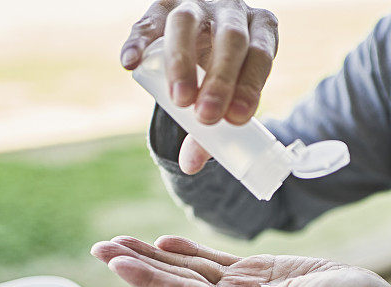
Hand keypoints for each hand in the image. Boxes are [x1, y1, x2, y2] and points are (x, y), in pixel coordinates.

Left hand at [91, 236, 390, 286]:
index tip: (115, 259)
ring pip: (189, 269)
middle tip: (100, 248)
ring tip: (120, 243)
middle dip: (137, 264)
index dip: (148, 277)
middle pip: (175, 281)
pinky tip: (166, 244)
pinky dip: (188, 252)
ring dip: (154, 256)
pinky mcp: (256, 274)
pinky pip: (213, 261)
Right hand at [121, 0, 278, 173]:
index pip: (260, 55)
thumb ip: (212, 129)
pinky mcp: (163, 5)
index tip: (236, 118)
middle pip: (230, 39)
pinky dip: (138, 41)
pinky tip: (130, 62)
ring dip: (182, 63)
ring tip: (178, 101)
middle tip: (206, 117)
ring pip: (188, 24)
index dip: (249, 86)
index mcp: (260, 29)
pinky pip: (148, 21)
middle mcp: (232, 11)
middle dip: (219, 79)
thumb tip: (191, 165)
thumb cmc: (222, 73)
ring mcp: (197, 5)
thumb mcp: (226, 97)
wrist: (205, 37)